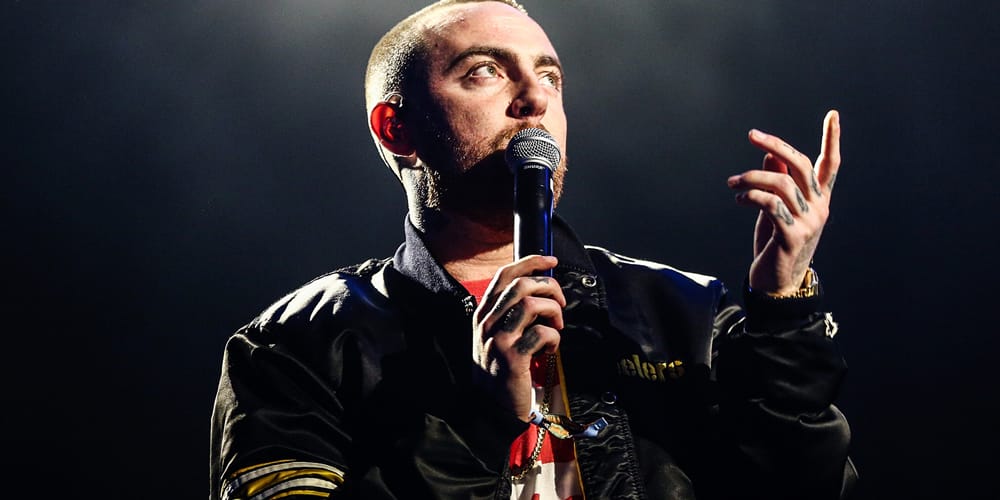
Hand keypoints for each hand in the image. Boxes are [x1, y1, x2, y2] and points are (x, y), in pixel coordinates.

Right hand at [472, 255, 564, 420]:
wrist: (489, 409)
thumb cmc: (499, 371)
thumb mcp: (495, 337)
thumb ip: (510, 314)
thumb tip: (540, 291)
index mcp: (483, 314)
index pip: (505, 275)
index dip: (531, 262)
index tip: (551, 260)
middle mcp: (488, 323)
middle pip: (522, 284)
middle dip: (549, 287)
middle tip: (560, 303)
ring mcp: (499, 339)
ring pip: (533, 304)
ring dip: (554, 312)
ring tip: (556, 327)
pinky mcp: (513, 357)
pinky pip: (542, 333)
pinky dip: (554, 339)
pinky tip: (551, 350)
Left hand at [728, 110, 841, 294]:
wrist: (777, 283)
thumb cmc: (775, 243)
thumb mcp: (777, 209)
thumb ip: (777, 182)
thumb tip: (770, 156)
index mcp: (819, 199)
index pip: (830, 164)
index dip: (832, 139)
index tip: (833, 114)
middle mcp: (819, 208)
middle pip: (801, 165)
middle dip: (776, 145)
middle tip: (752, 135)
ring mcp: (808, 223)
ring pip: (781, 184)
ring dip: (751, 178)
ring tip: (732, 182)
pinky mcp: (792, 236)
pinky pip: (770, 205)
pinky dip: (751, 197)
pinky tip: (739, 199)